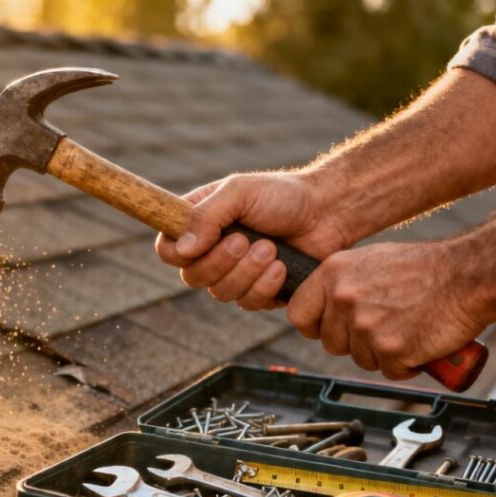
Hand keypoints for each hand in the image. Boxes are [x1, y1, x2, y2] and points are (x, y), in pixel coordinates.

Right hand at [156, 171, 351, 309]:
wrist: (328, 211)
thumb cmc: (282, 195)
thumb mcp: (239, 192)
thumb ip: (206, 216)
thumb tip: (183, 249)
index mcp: (199, 225)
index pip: (167, 250)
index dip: (177, 254)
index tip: (204, 242)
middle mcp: (212, 252)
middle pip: (192, 277)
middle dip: (221, 262)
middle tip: (246, 240)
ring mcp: (234, 274)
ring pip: (220, 293)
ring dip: (247, 272)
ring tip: (271, 249)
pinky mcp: (260, 292)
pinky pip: (248, 303)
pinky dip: (265, 286)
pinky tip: (282, 267)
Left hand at [286, 241, 486, 379]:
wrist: (467, 276)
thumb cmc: (422, 268)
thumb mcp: (367, 261)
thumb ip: (339, 284)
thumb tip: (319, 308)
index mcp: (332, 273)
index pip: (297, 314)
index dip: (313, 326)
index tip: (327, 328)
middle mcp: (343, 299)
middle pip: (330, 343)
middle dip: (353, 342)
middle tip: (381, 326)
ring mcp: (366, 326)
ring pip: (360, 359)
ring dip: (380, 353)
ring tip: (404, 327)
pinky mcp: (391, 349)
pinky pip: (389, 371)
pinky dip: (405, 364)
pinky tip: (417, 341)